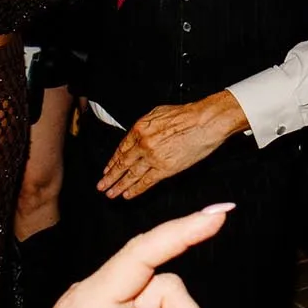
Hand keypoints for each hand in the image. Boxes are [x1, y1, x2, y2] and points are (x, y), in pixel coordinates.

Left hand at [98, 91, 247, 198]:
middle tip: (101, 186)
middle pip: (122, 163)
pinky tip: (127, 194)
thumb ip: (145, 126)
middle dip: (110, 177)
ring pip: (131, 174)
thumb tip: (137, 136)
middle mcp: (143, 144)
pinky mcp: (165, 169)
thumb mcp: (158, 113)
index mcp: (140, 129)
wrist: (205, 122)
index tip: (107, 169)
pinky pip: (146, 182)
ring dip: (119, 186)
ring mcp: (153, 157)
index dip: (113, 161)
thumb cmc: (187, 115)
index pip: (121, 149)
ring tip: (110, 193)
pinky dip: (136, 189)